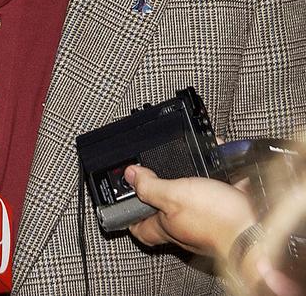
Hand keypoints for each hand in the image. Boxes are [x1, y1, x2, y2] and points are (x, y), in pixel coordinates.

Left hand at [124, 165, 256, 256]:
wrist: (261, 230)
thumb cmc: (217, 221)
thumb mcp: (174, 196)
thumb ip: (150, 187)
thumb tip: (130, 176)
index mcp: (167, 226)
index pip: (140, 227)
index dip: (128, 215)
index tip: (122, 199)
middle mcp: (187, 226)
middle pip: (167, 208)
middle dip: (164, 186)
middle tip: (157, 168)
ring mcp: (210, 219)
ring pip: (197, 194)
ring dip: (196, 174)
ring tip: (192, 155)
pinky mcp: (232, 210)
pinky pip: (223, 187)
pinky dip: (222, 171)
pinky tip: (220, 154)